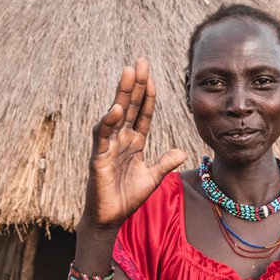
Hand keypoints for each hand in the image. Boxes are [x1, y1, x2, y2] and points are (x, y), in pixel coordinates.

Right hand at [81, 59, 186, 229]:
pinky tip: (116, 109)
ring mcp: (108, 146)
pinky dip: (109, 123)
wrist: (110, 217)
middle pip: (129, 106)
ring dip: (122, 94)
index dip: (148, 96)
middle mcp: (120, 140)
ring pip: (116, 115)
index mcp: (134, 142)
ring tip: (128, 73)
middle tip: (140, 61)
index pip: (143, 113)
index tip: (152, 76)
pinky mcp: (98, 158)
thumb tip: (181, 151)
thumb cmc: (127, 197)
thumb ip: (165, 162)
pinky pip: (103, 137)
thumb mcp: (153, 177)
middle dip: (135, 84)